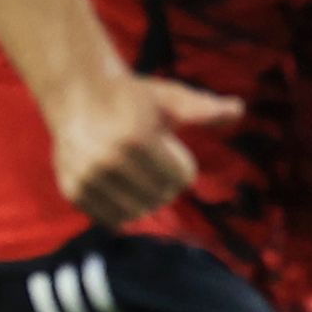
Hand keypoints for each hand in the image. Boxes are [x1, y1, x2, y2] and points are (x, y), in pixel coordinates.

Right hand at [44, 71, 239, 225]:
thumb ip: (204, 109)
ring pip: (134, 213)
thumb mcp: (170, 97)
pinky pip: (109, 218)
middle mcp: (107, 160)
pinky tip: (122, 189)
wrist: (78, 94)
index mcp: (135, 139)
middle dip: (165, 186)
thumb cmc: (133, 97)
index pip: (178, 180)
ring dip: (144, 201)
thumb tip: (239, 109)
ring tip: (140, 178)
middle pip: (158, 198)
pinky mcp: (72, 190)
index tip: (173, 153)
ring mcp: (87, 177)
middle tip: (157, 166)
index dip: (182, 169)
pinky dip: (121, 210)